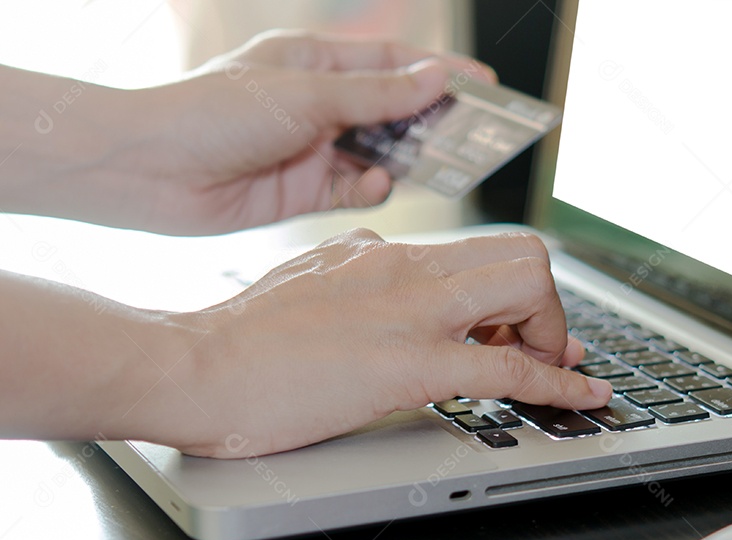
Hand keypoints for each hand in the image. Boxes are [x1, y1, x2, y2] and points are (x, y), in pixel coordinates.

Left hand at [122, 31, 493, 233]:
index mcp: (315, 63)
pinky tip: (373, 185)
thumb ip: (376, 96)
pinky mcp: (304, 192)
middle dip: (431, 124)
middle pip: (393, 112)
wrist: (151, 172)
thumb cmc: (215, 113)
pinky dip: (371, 188)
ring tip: (431, 166)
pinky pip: (355, 190)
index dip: (441, 73)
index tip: (485, 87)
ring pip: (380, 154)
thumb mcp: (307, 95)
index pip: (393, 64)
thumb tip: (436, 79)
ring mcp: (312, 150)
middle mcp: (318, 105)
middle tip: (472, 138)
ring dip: (404, 160)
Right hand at [172, 232, 611, 456]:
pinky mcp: (411, 363)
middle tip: (540, 348)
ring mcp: (412, 310)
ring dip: (556, 334)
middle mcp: (405, 267)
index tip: (522, 324)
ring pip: (528, 287)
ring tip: (554, 370)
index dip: (514, 290)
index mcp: (379, 251)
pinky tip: (584, 397)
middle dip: (546, 306)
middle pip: (520, 254)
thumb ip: (351, 277)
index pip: (475, 250)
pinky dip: (560, 385)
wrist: (192, 368)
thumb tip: (376, 283)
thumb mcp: (304, 284)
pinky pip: (511, 369)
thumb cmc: (234, 341)